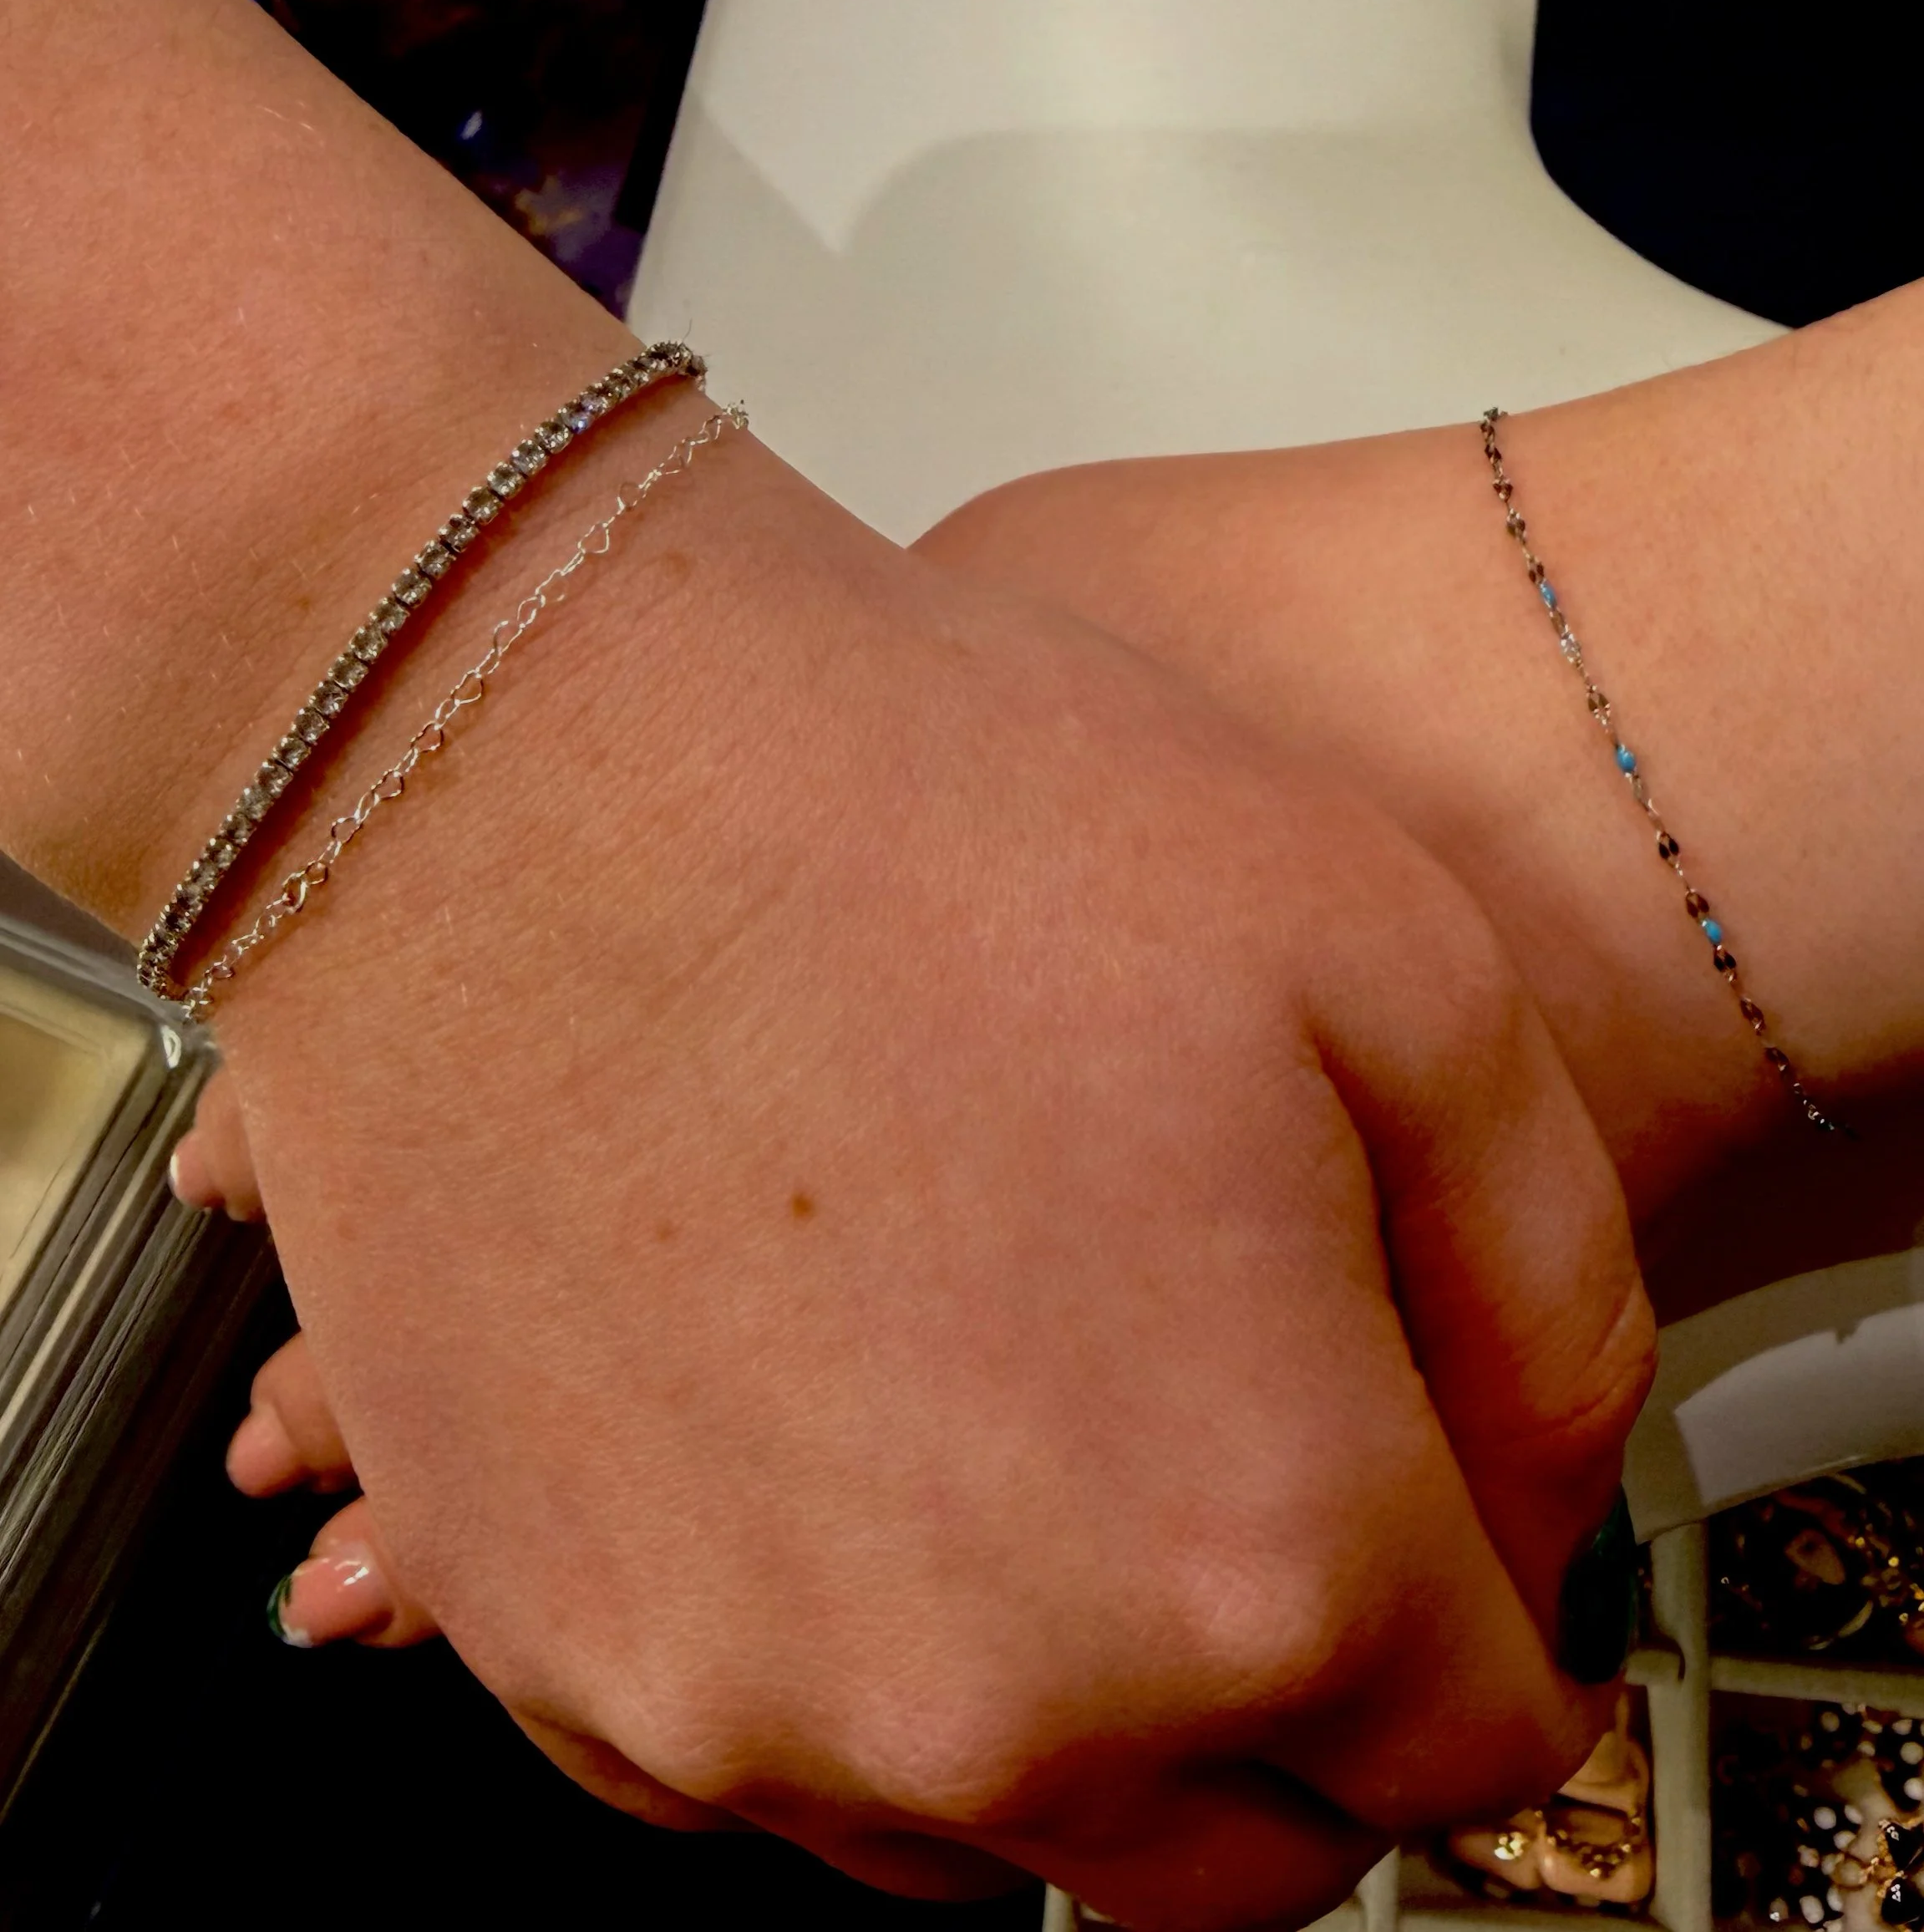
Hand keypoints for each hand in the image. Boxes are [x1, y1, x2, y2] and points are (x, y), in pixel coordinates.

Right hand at [192, 433, 1649, 1929]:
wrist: (521, 753)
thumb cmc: (927, 814)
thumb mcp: (1392, 966)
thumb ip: (1548, 1304)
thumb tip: (1539, 1495)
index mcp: (1249, 1550)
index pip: (1469, 1744)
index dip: (1492, 1626)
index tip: (1448, 1538)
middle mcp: (991, 1706)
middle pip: (1240, 1842)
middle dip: (1291, 1699)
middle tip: (1242, 1476)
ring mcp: (734, 1704)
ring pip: (999, 1824)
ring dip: (1057, 1688)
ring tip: (1011, 1423)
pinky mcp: (537, 1637)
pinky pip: (758, 1760)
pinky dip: (837, 1652)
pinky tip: (823, 1434)